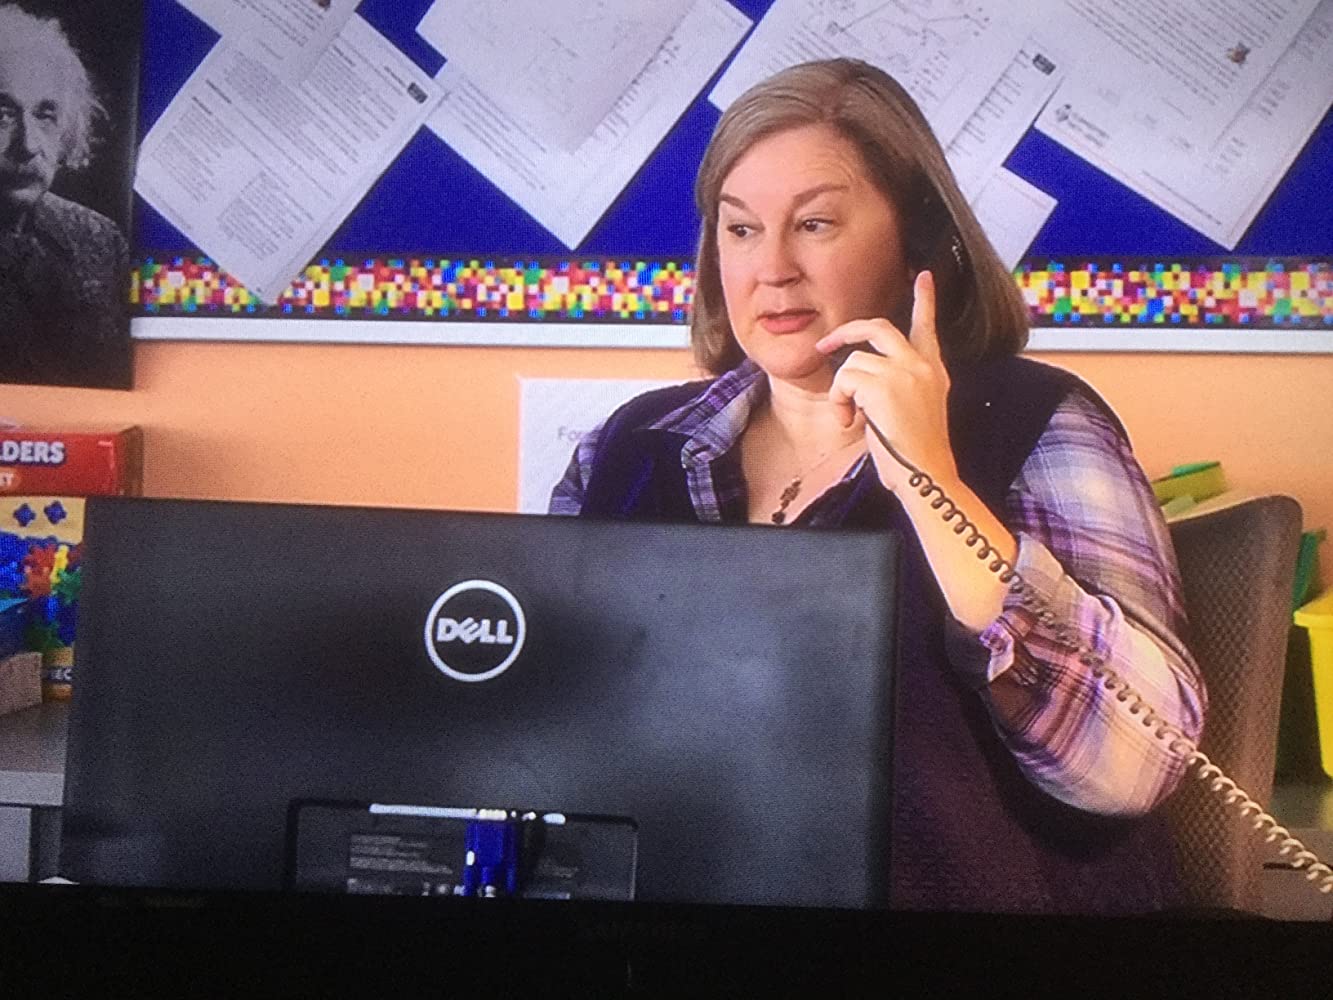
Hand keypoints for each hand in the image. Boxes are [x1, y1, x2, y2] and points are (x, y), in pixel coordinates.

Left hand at [815, 271, 957, 494]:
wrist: (927, 476)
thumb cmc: (916, 456)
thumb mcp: (917, 412)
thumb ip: (901, 387)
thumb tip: (864, 382)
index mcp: (934, 372)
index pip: (927, 327)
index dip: (924, 300)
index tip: (923, 277)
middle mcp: (922, 366)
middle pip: (878, 327)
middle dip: (846, 332)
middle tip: (826, 344)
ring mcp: (903, 372)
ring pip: (853, 361)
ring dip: (842, 391)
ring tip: (851, 418)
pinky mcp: (882, 384)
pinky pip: (843, 380)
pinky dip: (838, 402)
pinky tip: (851, 423)